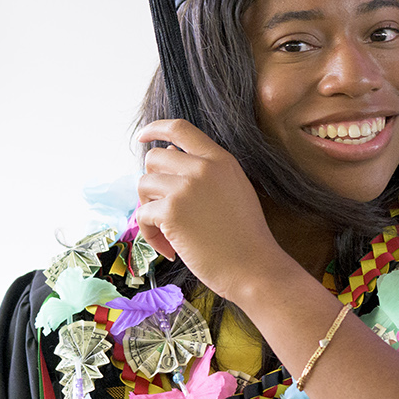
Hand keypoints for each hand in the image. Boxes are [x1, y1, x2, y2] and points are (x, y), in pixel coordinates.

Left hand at [133, 120, 287, 302]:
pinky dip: (151, 236)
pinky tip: (170, 250)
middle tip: (166, 212)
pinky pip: (143, 215)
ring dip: (150, 211)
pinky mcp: (171, 211)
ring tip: (170, 234)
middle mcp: (202, 168)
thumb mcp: (234, 191)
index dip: (155, 129)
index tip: (143, 137)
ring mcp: (186, 188)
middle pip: (154, 158)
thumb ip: (205, 172)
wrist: (255, 269)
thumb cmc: (245, 238)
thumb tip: (168, 155)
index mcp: (220, 160)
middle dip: (152, 185)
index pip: (180, 129)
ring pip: (144, 185)